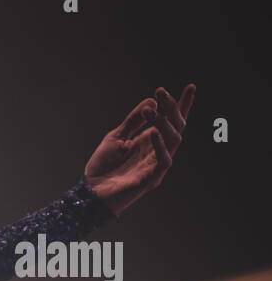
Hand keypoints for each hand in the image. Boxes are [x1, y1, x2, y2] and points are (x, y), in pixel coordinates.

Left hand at [84, 83, 194, 216]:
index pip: (172, 121)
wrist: (90, 193)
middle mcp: (158, 152)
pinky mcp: (151, 179)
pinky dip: (160, 145)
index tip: (191, 87)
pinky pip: (163, 160)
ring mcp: (156, 166)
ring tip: (151, 110)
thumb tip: (151, 101)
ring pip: (173, 140)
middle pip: (176, 126)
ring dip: (163, 123)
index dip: (182, 105)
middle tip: (161, 91)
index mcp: (151, 141)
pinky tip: (154, 132)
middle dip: (172, 107)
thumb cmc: (103, 167)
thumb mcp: (116, 138)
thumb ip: (133, 121)